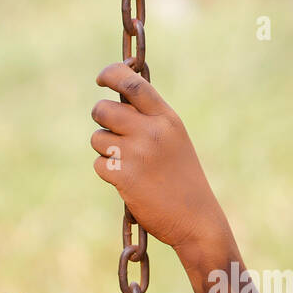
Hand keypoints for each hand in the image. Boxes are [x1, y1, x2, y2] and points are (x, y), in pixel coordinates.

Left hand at [90, 63, 226, 253]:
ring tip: (127, 163)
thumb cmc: (182, 179)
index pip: (132, 83)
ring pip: (97, 138)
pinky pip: (99, 164)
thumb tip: (117, 103)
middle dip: (100, 119)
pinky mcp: (123, 176)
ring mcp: (136, 153)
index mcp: (166, 118)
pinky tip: (127, 181)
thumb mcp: (174, 140)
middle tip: (110, 131)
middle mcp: (151, 130)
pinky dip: (107, 172)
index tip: (101, 78)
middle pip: (103, 110)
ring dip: (105, 149)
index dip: (111, 74)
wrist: (196, 218)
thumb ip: (150, 120)